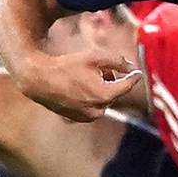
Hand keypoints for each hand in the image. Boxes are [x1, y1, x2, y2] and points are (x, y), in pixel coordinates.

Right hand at [21, 50, 141, 122]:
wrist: (39, 80)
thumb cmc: (67, 66)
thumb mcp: (94, 57)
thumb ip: (118, 60)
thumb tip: (132, 67)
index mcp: (105, 94)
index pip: (127, 85)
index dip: (133, 77)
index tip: (137, 72)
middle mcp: (98, 110)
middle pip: (114, 93)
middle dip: (110, 81)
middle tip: (98, 69)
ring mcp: (88, 117)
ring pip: (103, 101)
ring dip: (100, 90)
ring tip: (85, 78)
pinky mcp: (78, 119)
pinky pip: (92, 107)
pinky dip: (90, 98)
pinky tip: (78, 88)